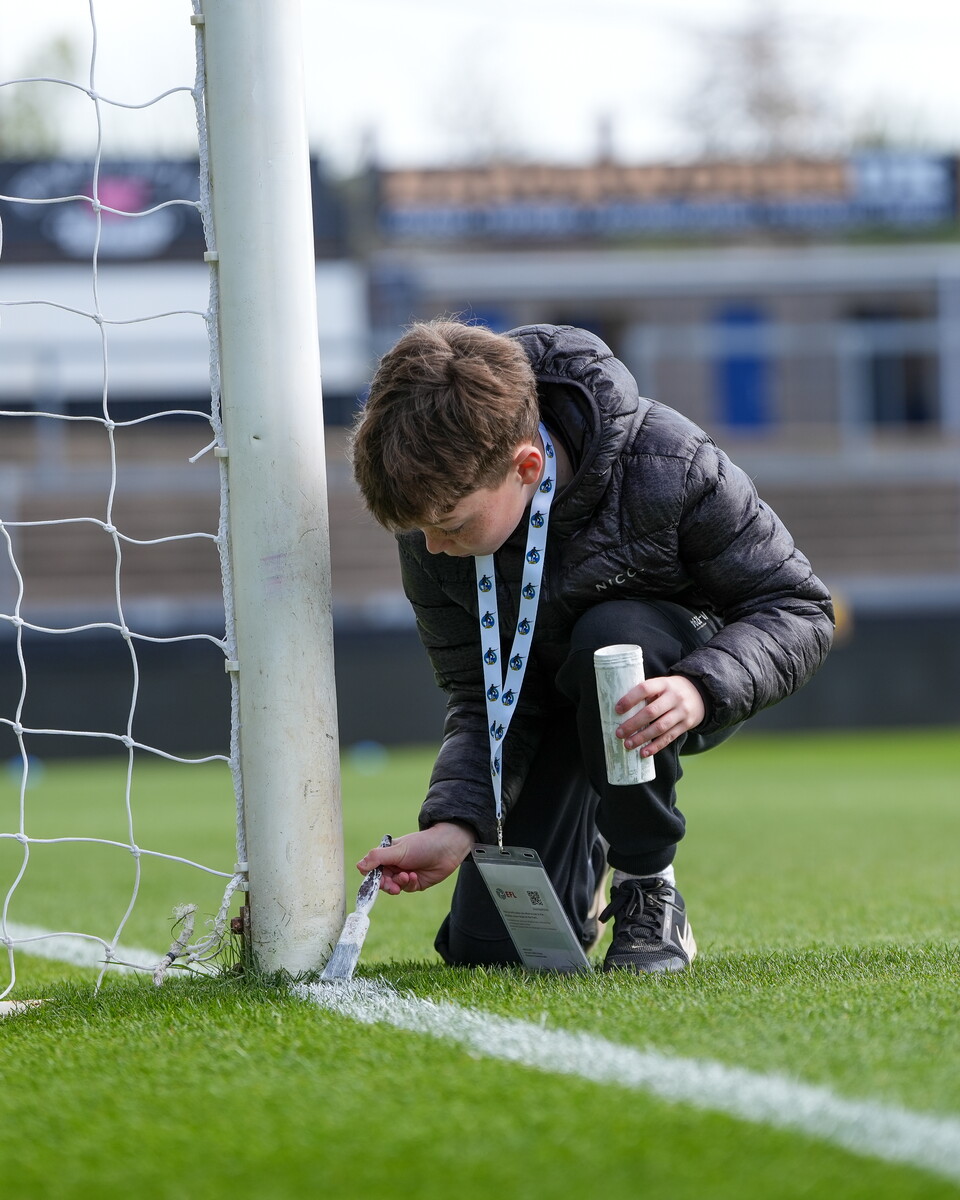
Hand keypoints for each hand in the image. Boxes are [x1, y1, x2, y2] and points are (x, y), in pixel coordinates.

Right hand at [356, 821, 474, 894]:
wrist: (447, 849)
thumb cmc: (422, 844)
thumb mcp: (398, 851)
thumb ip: (378, 858)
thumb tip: (358, 866)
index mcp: (387, 854)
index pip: (371, 868)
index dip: (371, 876)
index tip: (375, 880)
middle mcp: (394, 864)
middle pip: (380, 880)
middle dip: (385, 884)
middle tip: (391, 884)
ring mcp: (404, 874)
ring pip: (392, 887)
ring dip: (398, 884)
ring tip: (407, 876)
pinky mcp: (415, 883)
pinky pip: (406, 889)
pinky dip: (409, 884)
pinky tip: (415, 876)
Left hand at [615, 675, 704, 757]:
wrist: (700, 694)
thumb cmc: (671, 690)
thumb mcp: (661, 685)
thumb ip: (646, 694)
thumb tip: (620, 709)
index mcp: (664, 684)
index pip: (645, 688)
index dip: (630, 699)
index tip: (617, 709)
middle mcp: (674, 697)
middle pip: (651, 712)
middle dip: (633, 724)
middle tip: (619, 733)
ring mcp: (682, 712)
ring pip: (660, 727)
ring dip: (642, 737)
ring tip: (628, 744)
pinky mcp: (686, 725)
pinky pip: (669, 737)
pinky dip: (655, 746)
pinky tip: (644, 752)